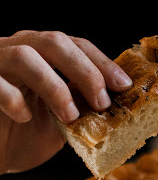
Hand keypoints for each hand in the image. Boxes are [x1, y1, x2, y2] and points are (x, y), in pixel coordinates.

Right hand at [0, 31, 131, 172]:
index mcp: (42, 55)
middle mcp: (18, 49)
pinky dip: (12, 97)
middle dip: (84, 71)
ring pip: (25, 56)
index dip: (102, 63)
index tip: (124, 86)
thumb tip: (120, 107)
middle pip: (54, 42)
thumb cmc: (23, 136)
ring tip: (69, 116)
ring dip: (54, 86)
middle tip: (101, 103)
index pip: (76, 45)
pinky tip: (23, 116)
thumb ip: (83, 109)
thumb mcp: (62, 123)